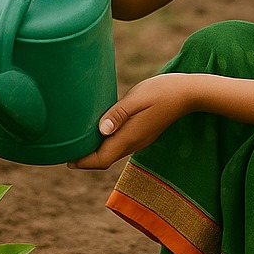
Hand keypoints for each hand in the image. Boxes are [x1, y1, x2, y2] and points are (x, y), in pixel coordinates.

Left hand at [66, 74, 195, 169]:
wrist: (188, 93)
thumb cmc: (162, 91)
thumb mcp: (137, 98)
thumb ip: (118, 113)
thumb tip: (101, 129)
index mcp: (129, 136)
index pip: (101, 159)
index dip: (82, 162)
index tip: (65, 158)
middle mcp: (134, 143)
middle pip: (105, 159)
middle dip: (85, 159)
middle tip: (65, 150)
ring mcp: (140, 140)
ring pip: (112, 153)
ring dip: (95, 152)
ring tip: (78, 142)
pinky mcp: (143, 133)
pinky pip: (120, 145)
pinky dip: (106, 144)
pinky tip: (99, 132)